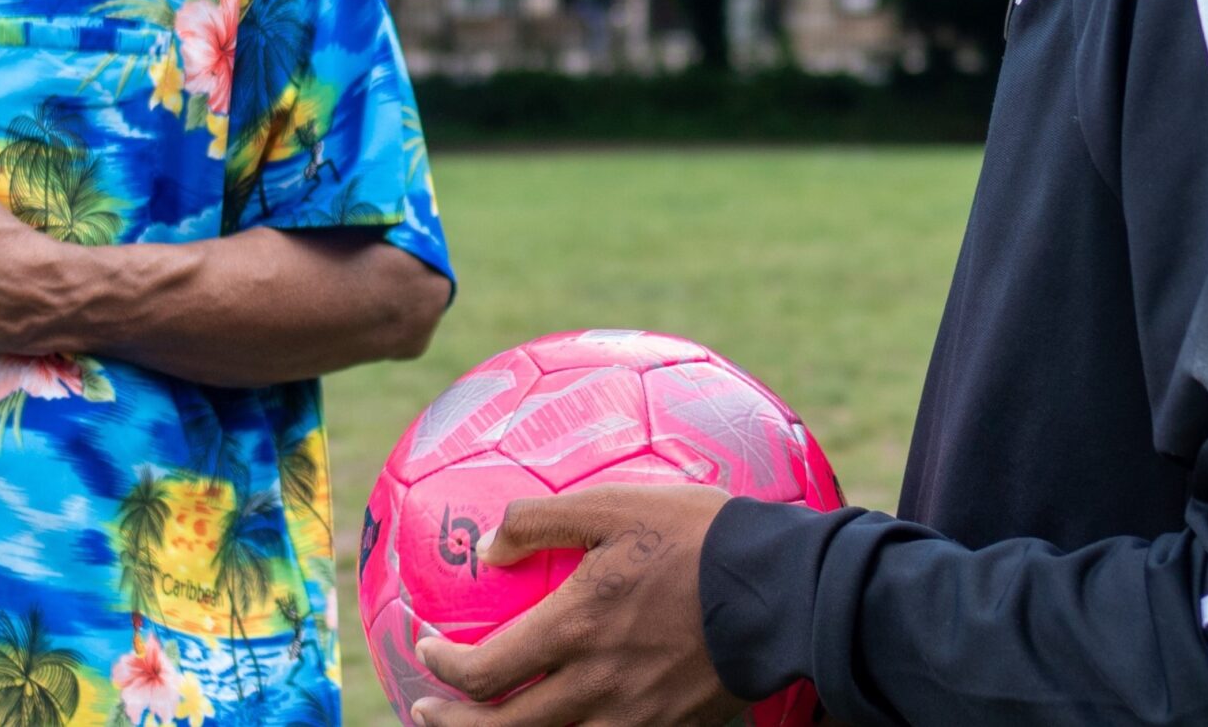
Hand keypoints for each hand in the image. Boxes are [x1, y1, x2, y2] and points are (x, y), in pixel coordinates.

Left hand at [415, 485, 742, 726]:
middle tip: (426, 709)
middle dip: (453, 723)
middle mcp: (595, 686)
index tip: (424, 646)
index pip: (483, 671)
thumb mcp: (614, 503)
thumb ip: (542, 520)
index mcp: (575, 629)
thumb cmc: (698, 537)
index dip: (441, 666)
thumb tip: (489, 548)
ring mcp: (634, 717)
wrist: (783, 591)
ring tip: (483, 726)